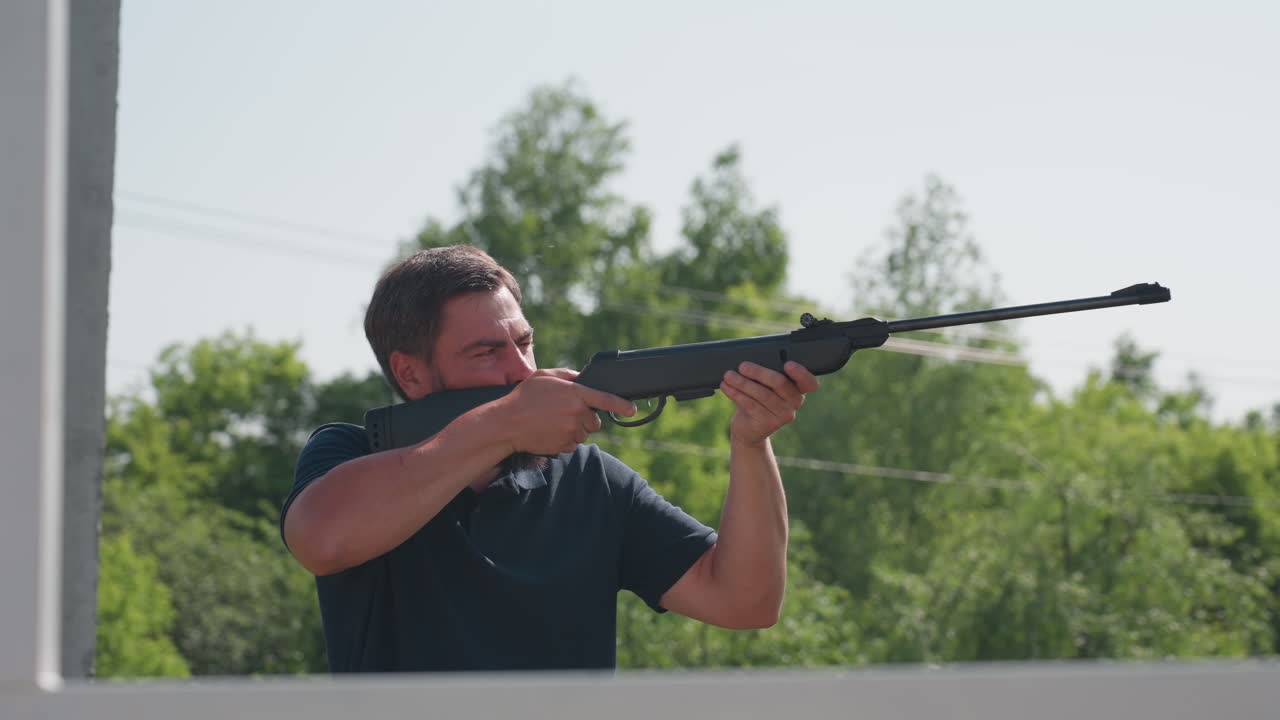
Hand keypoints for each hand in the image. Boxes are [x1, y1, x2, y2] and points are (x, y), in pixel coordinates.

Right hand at [498, 369, 636, 454]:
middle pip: (595, 421)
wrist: (507, 424)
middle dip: (585, 418)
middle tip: (565, 413)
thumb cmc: (524, 397)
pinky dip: (565, 440)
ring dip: (574, 430)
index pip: (606, 400)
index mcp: (575, 393)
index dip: (622, 406)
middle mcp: (577, 413)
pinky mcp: (565, 445)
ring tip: (553, 422)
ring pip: (584, 434)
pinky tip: (550, 432)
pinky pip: (573, 444)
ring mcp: (571, 431)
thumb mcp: (545, 376)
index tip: (632, 410)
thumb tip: (583, 378)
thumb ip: (568, 375)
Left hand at [720, 361, 818, 446]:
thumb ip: (765, 373)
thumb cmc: (757, 398)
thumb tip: (748, 360)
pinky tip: (726, 386)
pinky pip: (750, 404)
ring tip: (728, 375)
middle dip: (759, 372)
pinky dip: (735, 393)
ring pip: (762, 394)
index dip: (801, 373)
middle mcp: (795, 403)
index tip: (787, 364)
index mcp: (798, 388)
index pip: (809, 382)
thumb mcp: (763, 384)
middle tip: (742, 366)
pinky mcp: (768, 424)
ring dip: (742, 382)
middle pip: (780, 383)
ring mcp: (783, 415)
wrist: (749, 427)